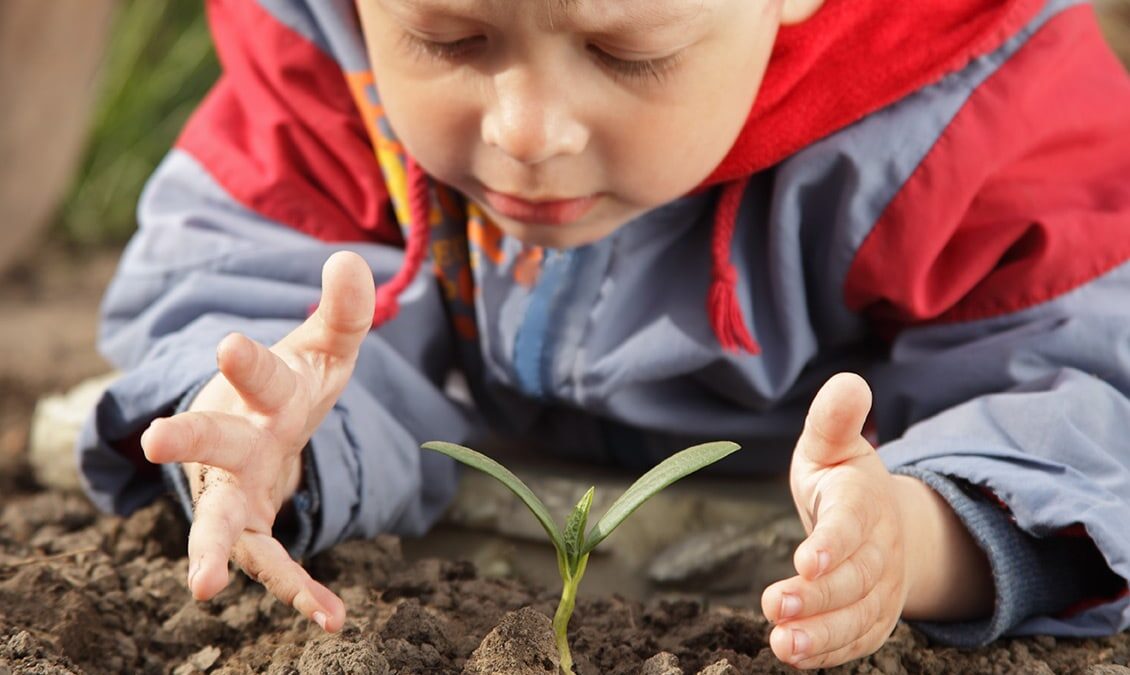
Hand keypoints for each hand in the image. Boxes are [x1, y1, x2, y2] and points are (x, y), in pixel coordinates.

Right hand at [140, 251, 375, 632]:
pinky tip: (331, 618)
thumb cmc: (292, 386)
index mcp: (260, 391)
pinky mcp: (250, 526)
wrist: (262, 430)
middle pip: (212, 439)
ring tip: (200, 588)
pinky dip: (297, 591)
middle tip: (158, 439)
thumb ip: (344, 313)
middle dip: (188, 436)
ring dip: (209, 549)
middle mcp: (237, 439)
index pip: (259, 375)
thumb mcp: (326, 351)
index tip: (229, 346)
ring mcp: (237, 488)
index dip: (246, 361)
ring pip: (217, 519)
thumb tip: (351, 260)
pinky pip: (271, 563)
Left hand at [760, 373, 908, 668]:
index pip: (852, 524)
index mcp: (863, 502)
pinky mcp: (873, 617)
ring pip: (858, 616)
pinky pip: (857, 640)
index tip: (805, 560)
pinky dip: (829, 652)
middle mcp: (879, 550)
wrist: (880, 521)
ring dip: (821, 633)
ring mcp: (881, 588)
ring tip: (782, 643)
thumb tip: (849, 381)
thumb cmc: (841, 479)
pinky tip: (794, 655)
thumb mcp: (830, 444)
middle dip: (817, 596)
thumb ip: (833, 419)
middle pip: (854, 579)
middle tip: (774, 604)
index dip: (832, 543)